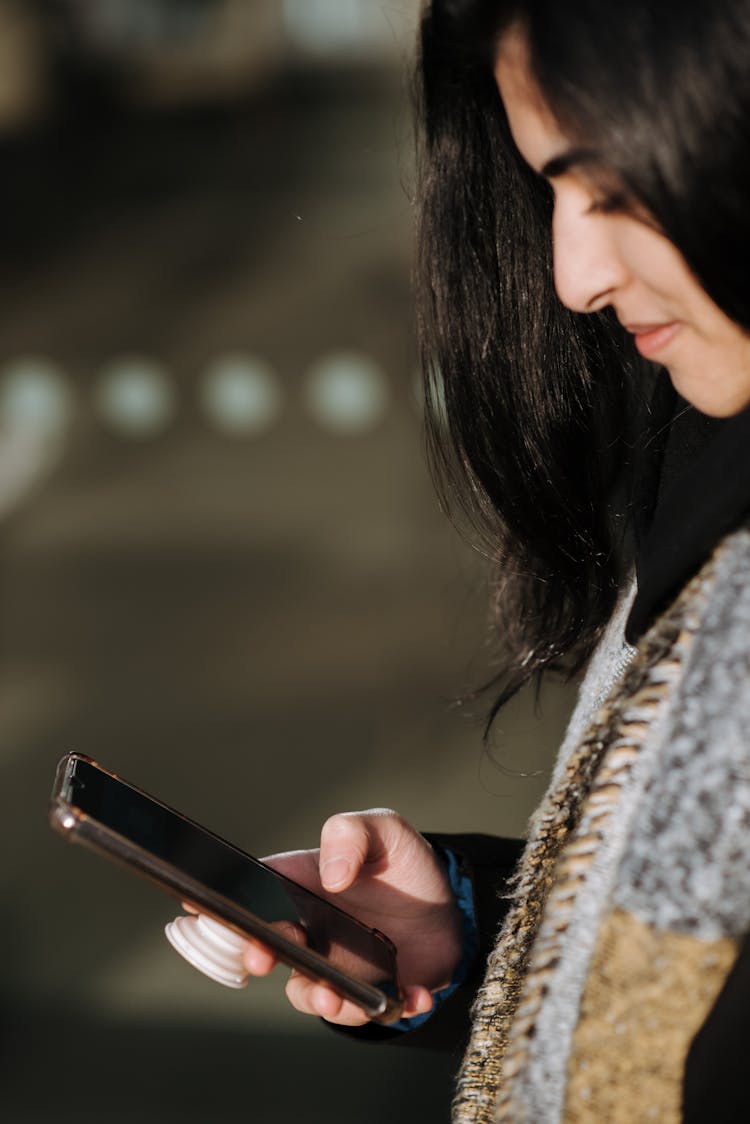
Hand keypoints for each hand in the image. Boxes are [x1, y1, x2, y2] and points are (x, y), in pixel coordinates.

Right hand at [242, 809, 463, 1026]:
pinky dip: (392, 1008)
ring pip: (312, 992)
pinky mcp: (374, 992)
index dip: (223, 903)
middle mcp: (312, 930)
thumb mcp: (384, 829)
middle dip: (258, 956)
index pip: (255, 891)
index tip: (197, 912)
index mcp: (303, 885)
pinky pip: (374, 1011)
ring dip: (320, 999)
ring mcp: (339, 966)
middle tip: (261, 956)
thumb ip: (351, 834)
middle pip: (272, 948)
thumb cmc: (403, 863)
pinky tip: (412, 995)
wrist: (451, 904)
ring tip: (336, 995)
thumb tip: (331, 874)